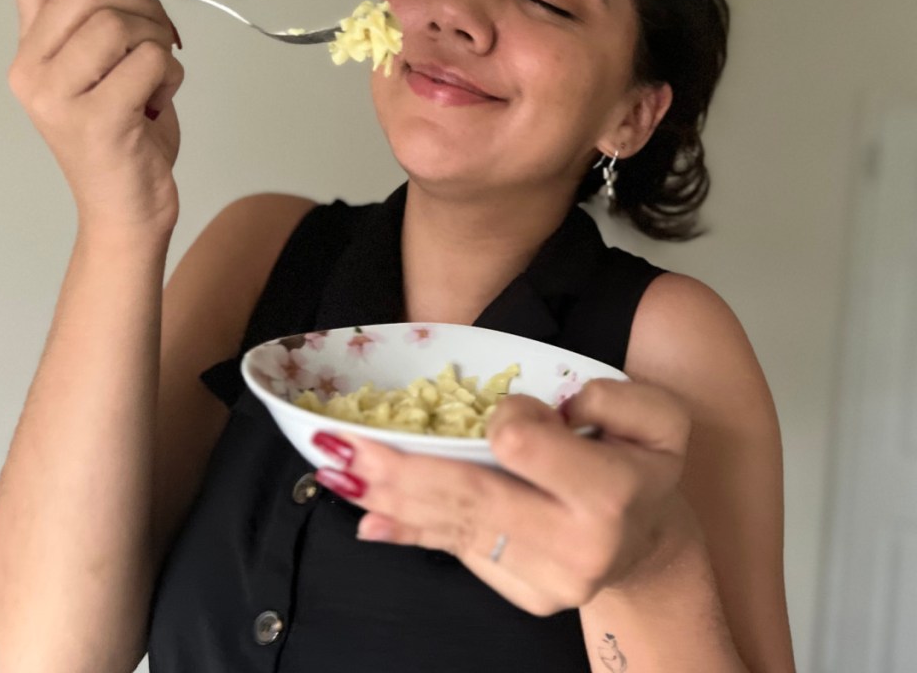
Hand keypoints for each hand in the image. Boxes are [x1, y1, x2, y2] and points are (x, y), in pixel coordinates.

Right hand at [8, 0, 184, 232]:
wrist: (126, 214)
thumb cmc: (124, 142)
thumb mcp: (101, 75)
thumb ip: (99, 26)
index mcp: (30, 54)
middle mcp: (32, 73)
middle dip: (143, 4)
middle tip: (161, 38)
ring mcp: (60, 99)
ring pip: (119, 24)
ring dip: (160, 40)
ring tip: (161, 75)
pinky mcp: (99, 121)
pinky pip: (149, 62)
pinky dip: (172, 74)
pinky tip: (162, 101)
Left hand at [312, 380, 693, 615]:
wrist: (652, 545)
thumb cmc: (647, 465)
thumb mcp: (657, 416)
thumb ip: (605, 399)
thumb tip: (528, 420)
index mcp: (609, 493)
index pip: (521, 446)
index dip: (503, 418)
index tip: (507, 408)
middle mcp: (575, 545)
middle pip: (470, 497)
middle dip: (399, 470)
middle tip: (340, 444)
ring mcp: (546, 580)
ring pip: (456, 528)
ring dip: (390, 498)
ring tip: (337, 470)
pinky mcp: (524, 594)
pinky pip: (459, 552)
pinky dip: (411, 531)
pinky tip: (370, 518)